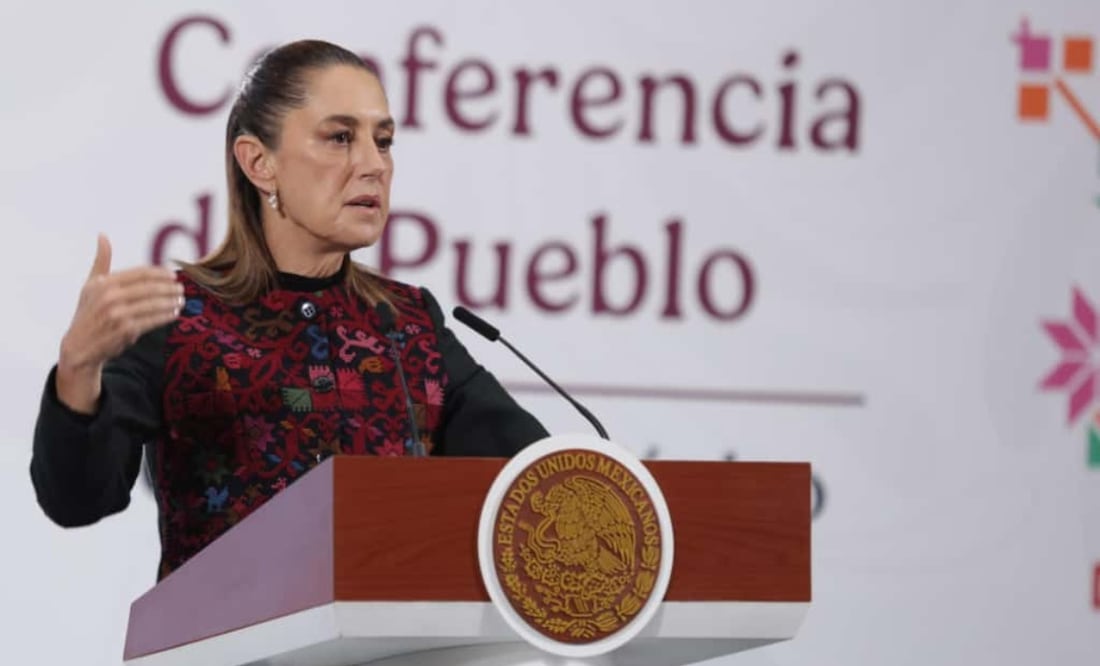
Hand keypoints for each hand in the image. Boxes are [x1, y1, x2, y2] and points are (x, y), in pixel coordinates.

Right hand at [55, 235, 183, 413]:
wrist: (79, 347)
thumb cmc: (88, 313)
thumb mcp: (90, 285)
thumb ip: (101, 260)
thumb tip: (102, 235)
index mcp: (103, 283)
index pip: (141, 273)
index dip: (161, 274)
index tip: (173, 276)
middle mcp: (109, 296)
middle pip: (151, 288)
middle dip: (170, 288)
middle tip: (181, 289)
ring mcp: (118, 314)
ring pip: (155, 304)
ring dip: (171, 302)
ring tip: (180, 300)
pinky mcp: (126, 330)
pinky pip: (154, 320)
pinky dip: (167, 316)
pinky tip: (174, 313)